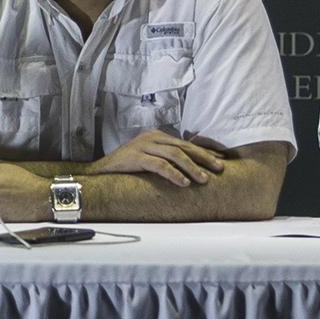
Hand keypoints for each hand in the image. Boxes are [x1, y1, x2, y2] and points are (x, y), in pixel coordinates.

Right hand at [86, 130, 227, 186]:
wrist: (99, 171)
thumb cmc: (126, 168)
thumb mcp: (148, 159)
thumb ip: (165, 160)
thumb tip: (190, 170)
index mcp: (157, 136)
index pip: (186, 142)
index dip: (204, 150)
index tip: (220, 159)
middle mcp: (152, 137)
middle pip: (184, 146)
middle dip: (204, 158)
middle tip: (219, 168)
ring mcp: (143, 145)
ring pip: (175, 154)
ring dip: (192, 167)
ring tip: (204, 179)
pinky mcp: (136, 156)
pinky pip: (159, 164)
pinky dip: (173, 173)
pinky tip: (183, 182)